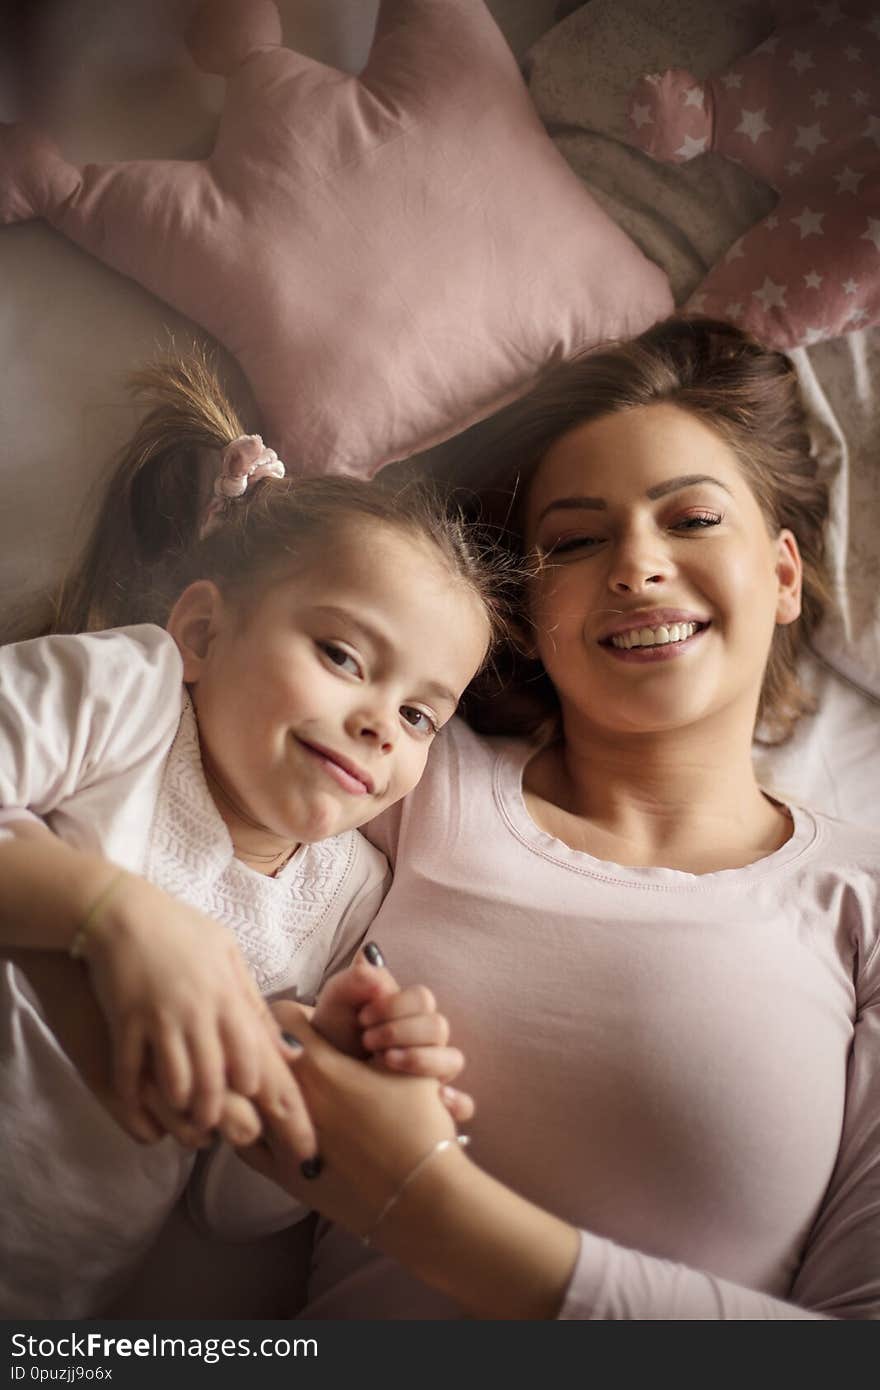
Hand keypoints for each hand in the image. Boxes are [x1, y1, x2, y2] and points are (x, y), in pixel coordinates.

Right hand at [78, 872, 315, 1153]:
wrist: (120, 911)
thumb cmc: (179, 929)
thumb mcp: (227, 953)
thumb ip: (254, 1002)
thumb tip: (287, 1048)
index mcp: (227, 993)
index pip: (254, 1055)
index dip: (266, 1094)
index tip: (275, 1120)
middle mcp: (199, 1010)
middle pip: (218, 1078)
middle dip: (224, 1111)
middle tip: (227, 1131)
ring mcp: (160, 1018)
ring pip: (179, 1083)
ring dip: (187, 1111)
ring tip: (192, 1123)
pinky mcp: (125, 1024)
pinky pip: (133, 1076)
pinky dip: (140, 1105)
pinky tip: (146, 1120)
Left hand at [241, 1003, 464, 1241]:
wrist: (421, 1198)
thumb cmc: (419, 1127)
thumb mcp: (408, 1063)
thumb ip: (385, 1011)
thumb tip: (369, 958)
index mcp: (319, 1068)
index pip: (279, 1016)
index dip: (291, 1011)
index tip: (302, 1018)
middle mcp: (292, 1100)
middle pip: (255, 1053)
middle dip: (268, 1045)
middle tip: (284, 1046)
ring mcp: (281, 1141)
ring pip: (242, 1097)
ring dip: (251, 1083)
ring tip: (261, 1077)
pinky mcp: (281, 1176)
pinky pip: (244, 1142)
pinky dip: (248, 1125)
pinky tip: (258, 1119)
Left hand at [303, 944, 473, 1122]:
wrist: (318, 1085)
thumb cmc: (330, 1041)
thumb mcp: (335, 1008)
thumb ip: (353, 981)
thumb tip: (369, 954)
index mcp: (405, 1011)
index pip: (422, 999)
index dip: (395, 1005)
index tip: (363, 1017)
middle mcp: (424, 1038)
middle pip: (439, 1026)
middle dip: (402, 1032)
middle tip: (368, 1042)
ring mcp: (431, 1071)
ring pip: (453, 1060)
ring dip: (423, 1060)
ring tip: (387, 1063)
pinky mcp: (432, 1104)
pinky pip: (463, 1105)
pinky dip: (458, 1102)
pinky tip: (438, 1100)